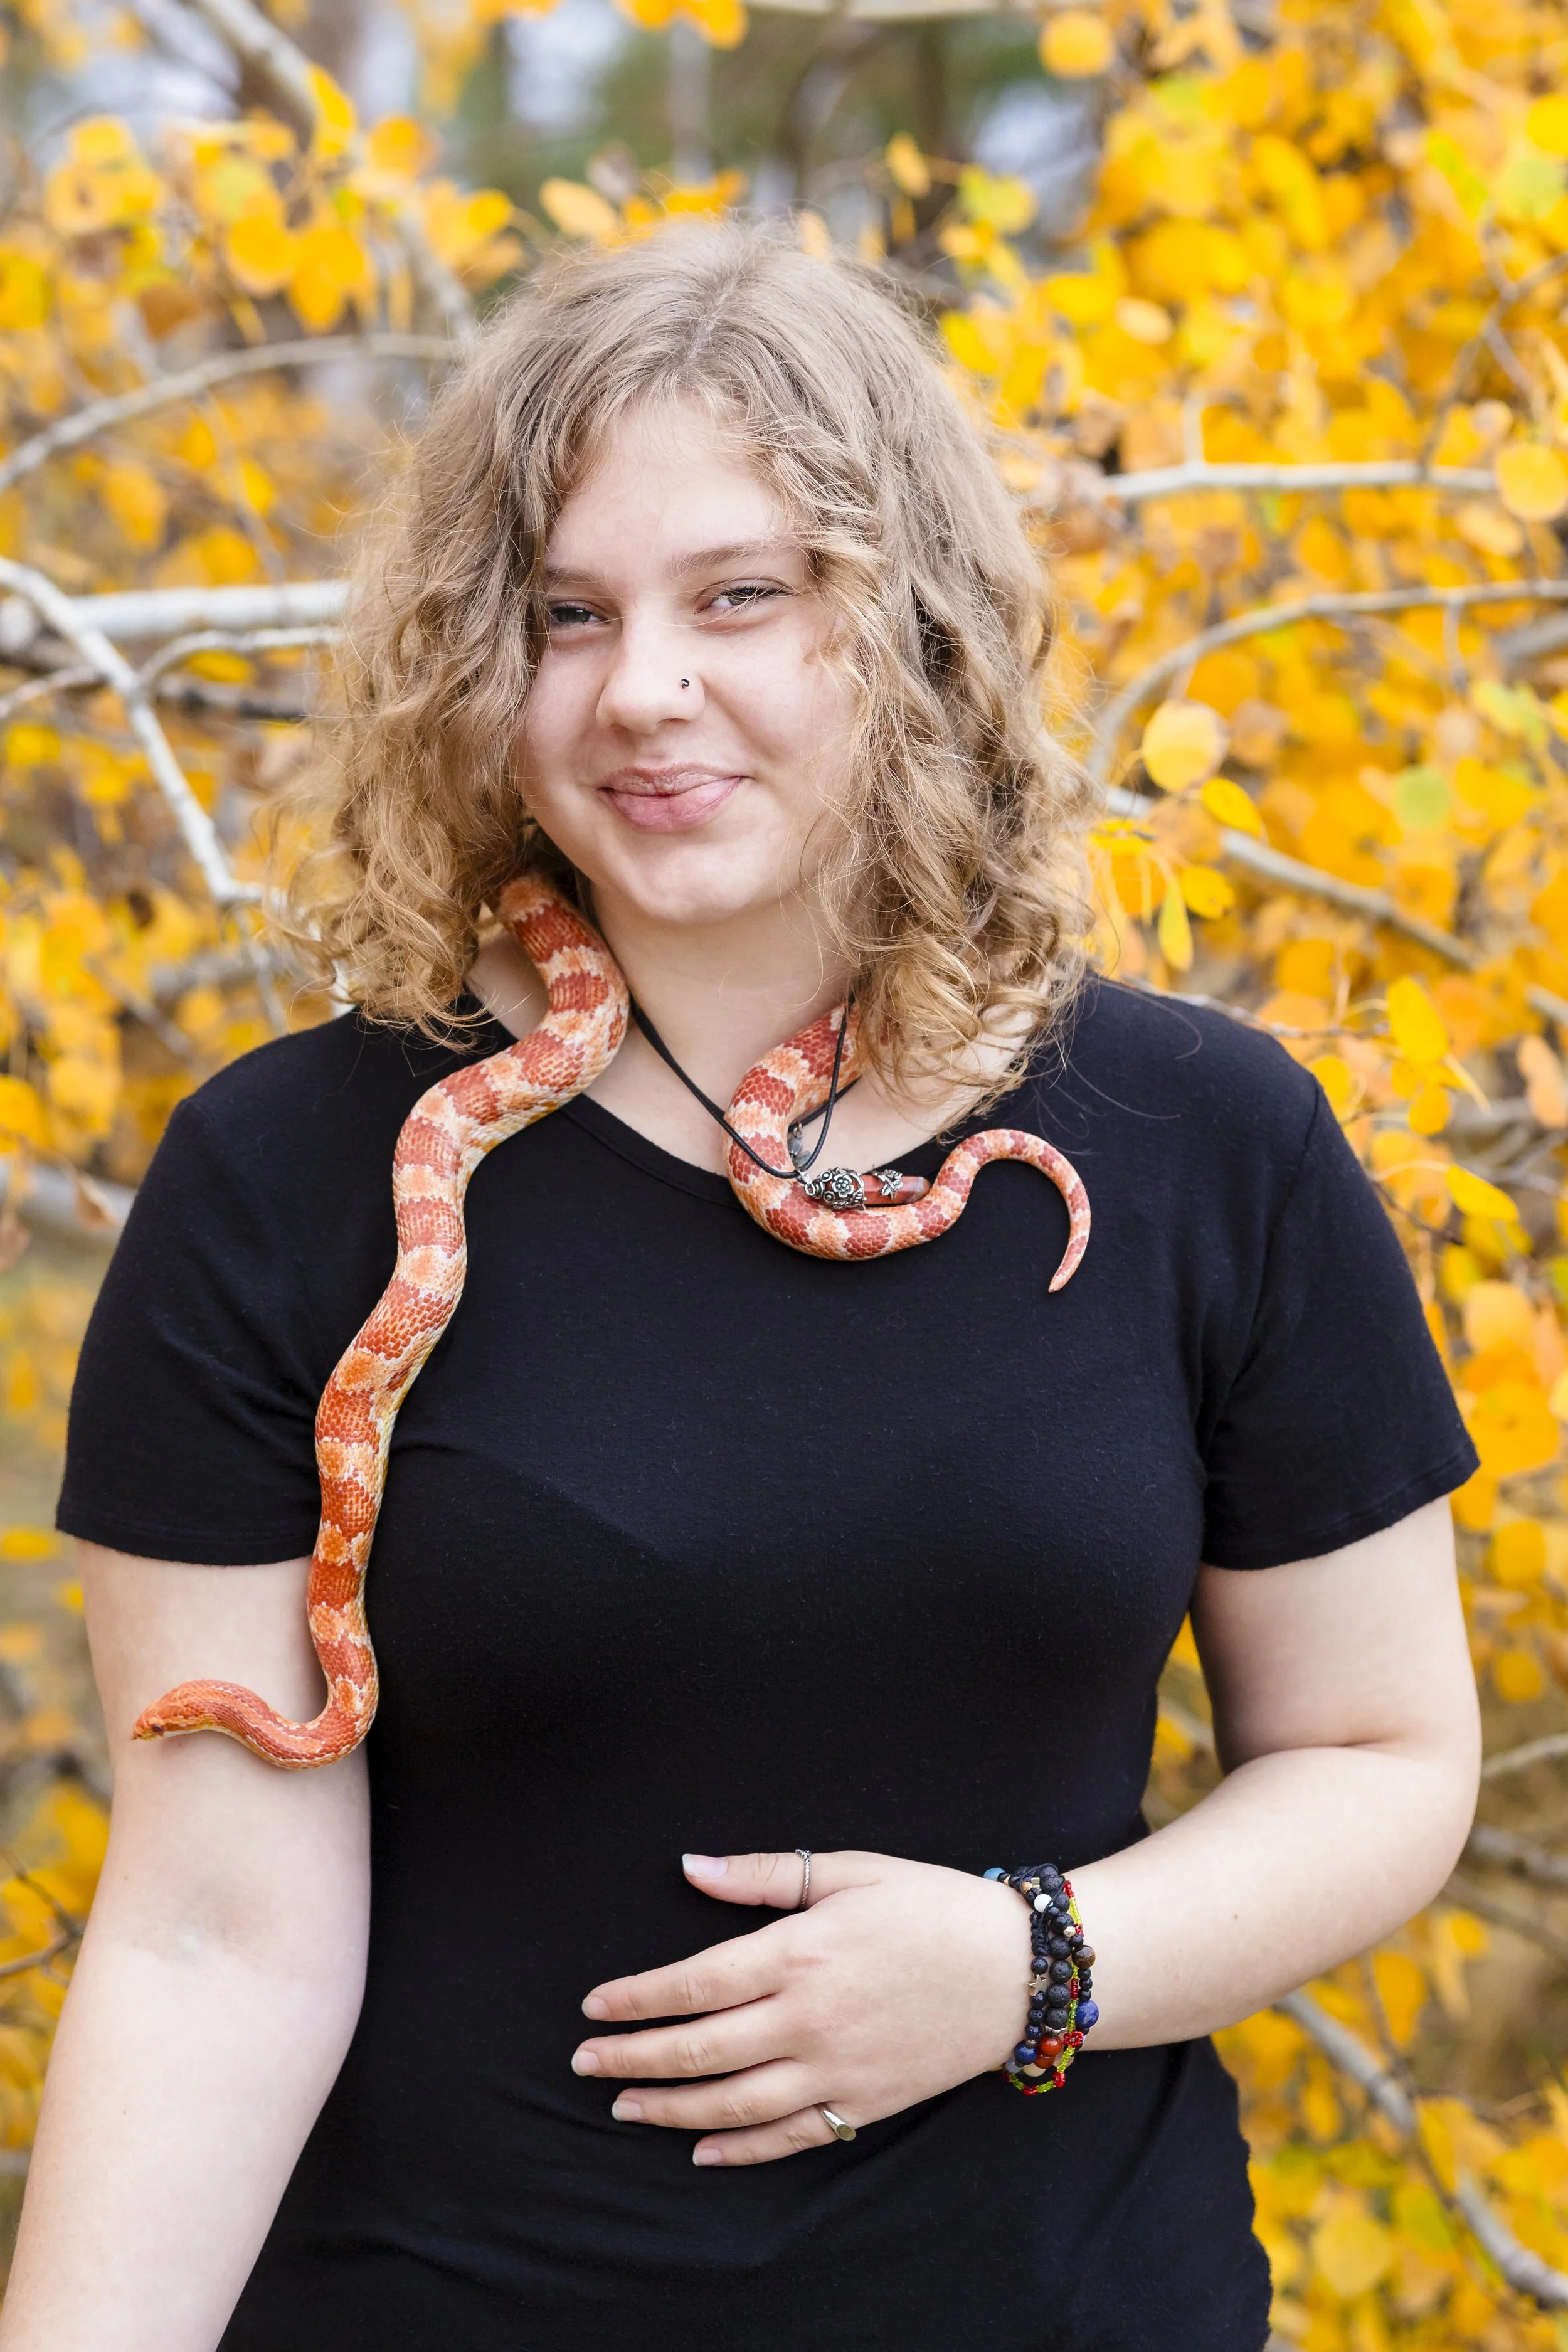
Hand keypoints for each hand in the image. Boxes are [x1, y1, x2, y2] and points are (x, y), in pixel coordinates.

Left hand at [571, 1848, 1030, 2166]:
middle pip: (700, 2049)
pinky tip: (700, 2149)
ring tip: (625, 2108)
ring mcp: (836, 2069)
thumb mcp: (849, 1870)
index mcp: (801, 1952)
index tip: (594, 2007)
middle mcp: (809, 2018)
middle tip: (584, 2064)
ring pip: (734, 2102)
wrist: (1018, 1970)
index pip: (695, 1983)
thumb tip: (689, 1867)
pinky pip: (789, 2138)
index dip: (637, 1999)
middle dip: (634, 2059)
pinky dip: (740, 2150)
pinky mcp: (863, 2103)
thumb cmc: (932, 1905)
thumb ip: (763, 1875)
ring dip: (670, 2109)